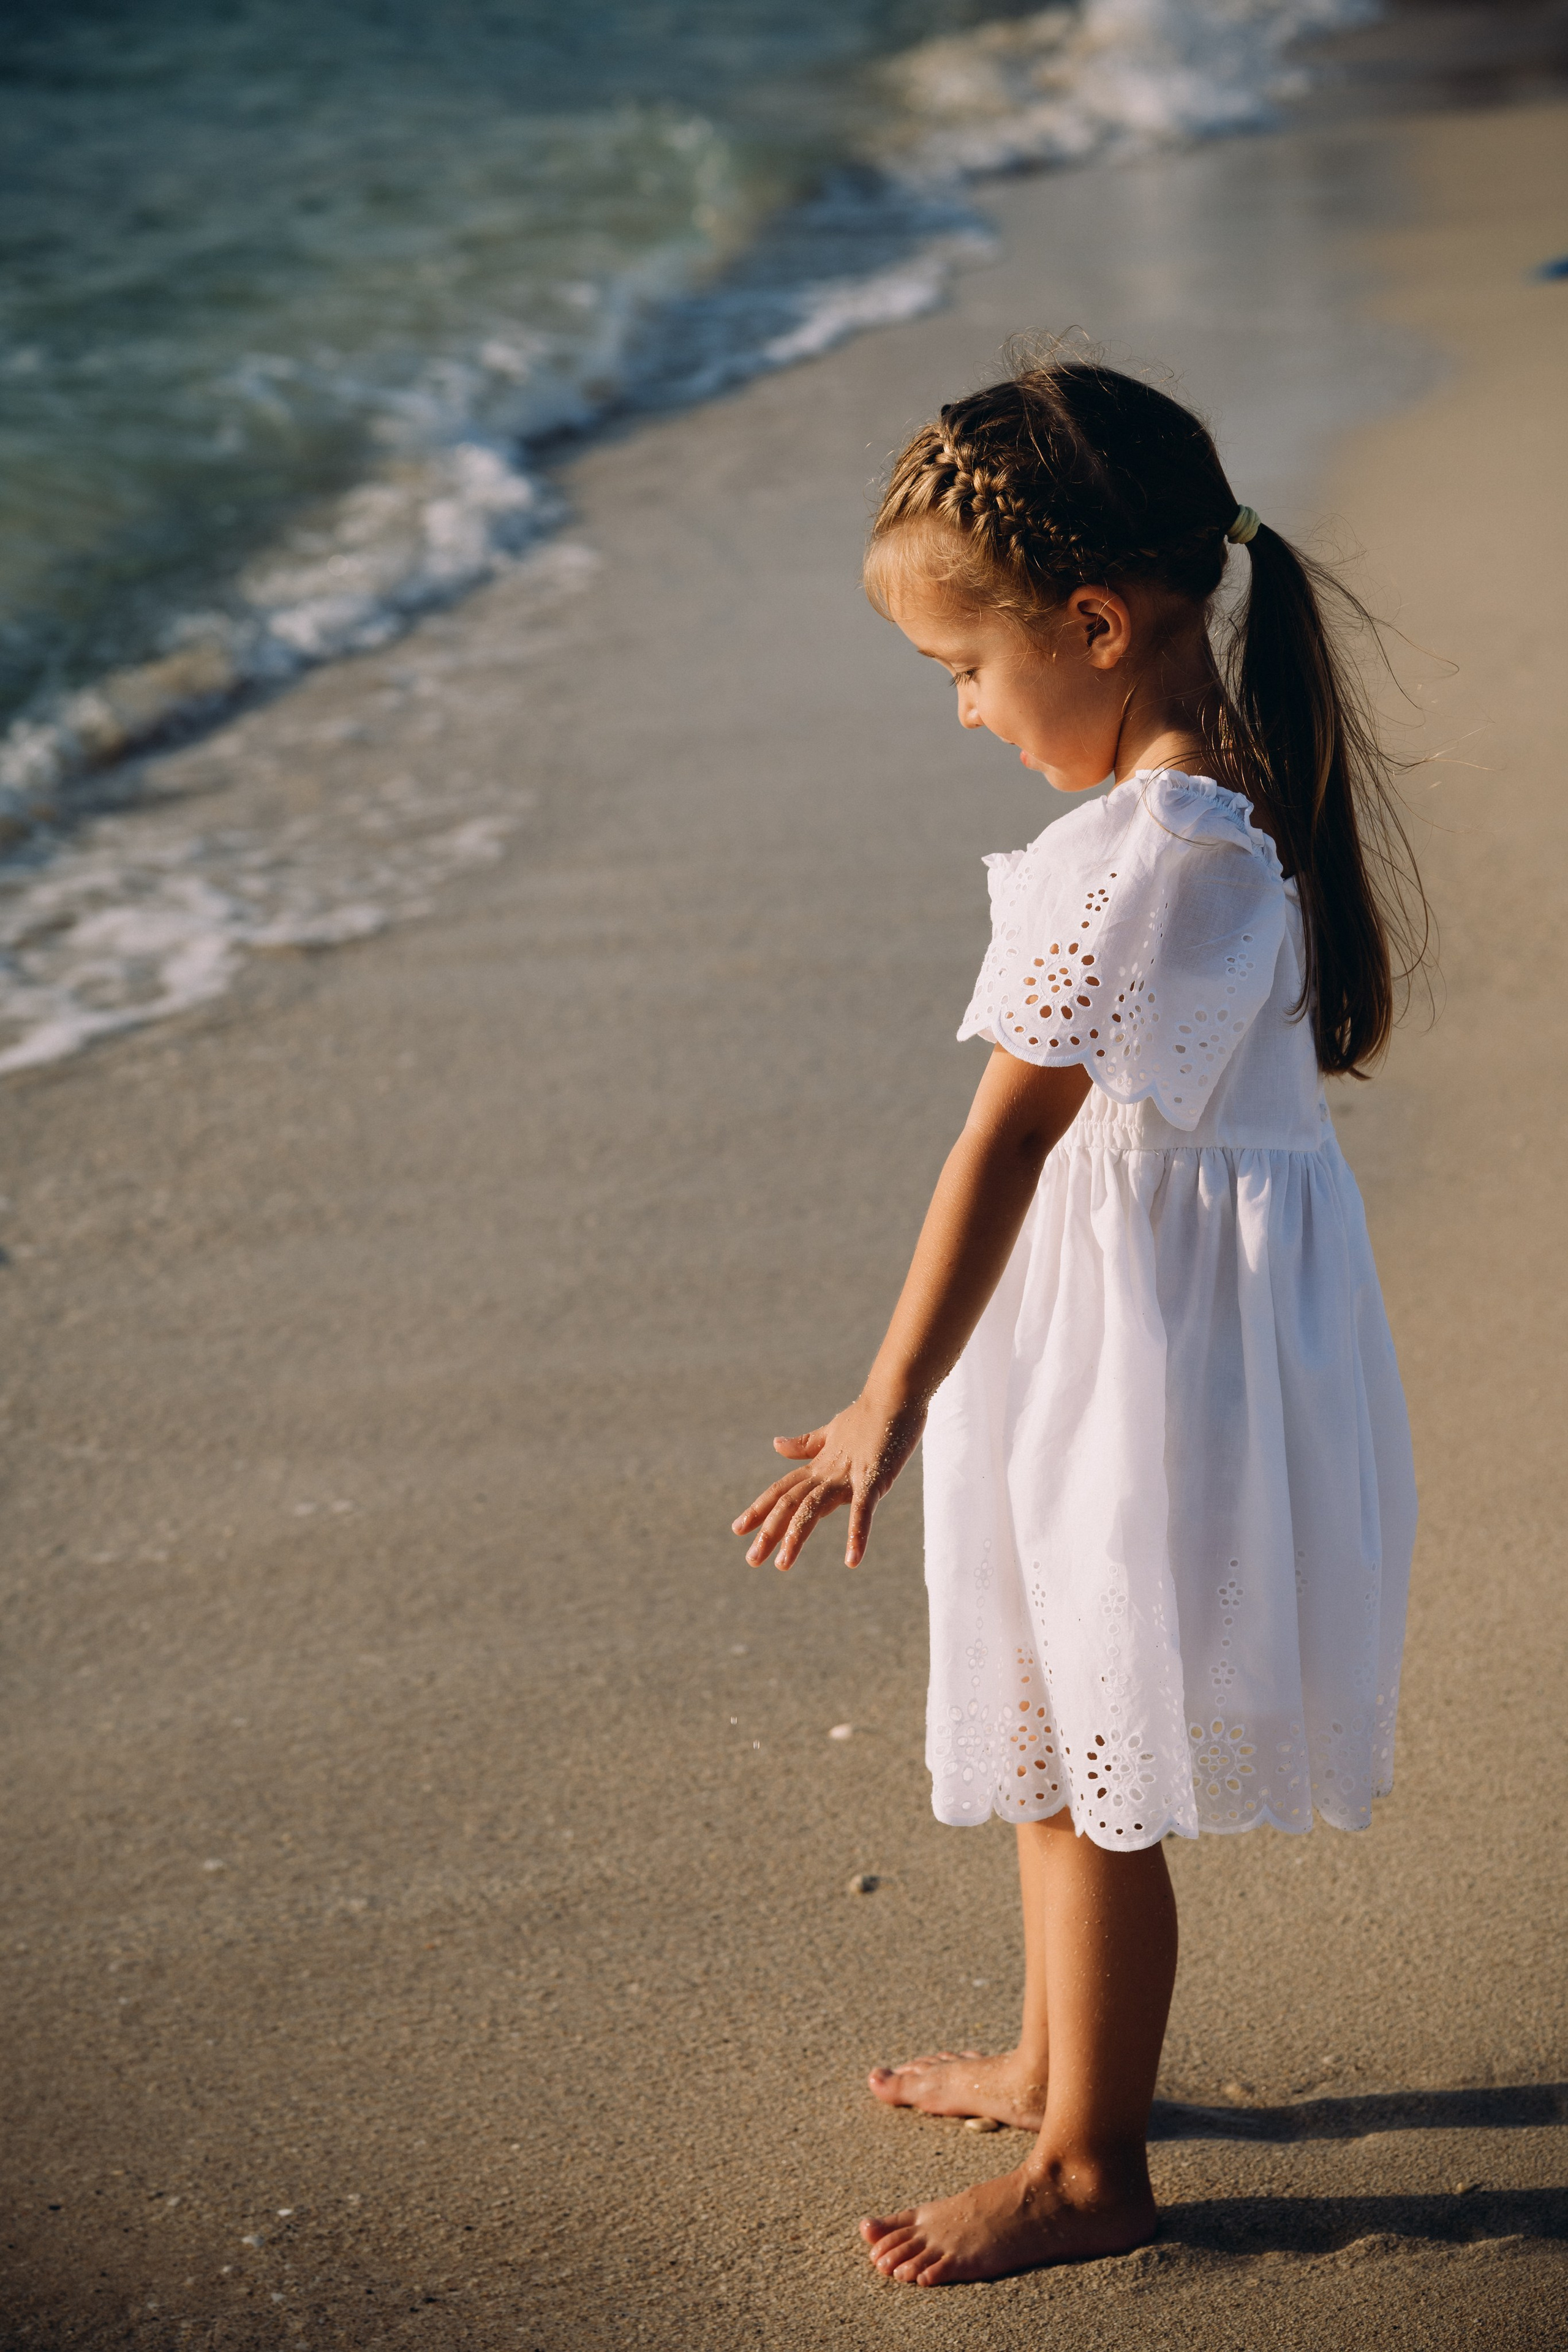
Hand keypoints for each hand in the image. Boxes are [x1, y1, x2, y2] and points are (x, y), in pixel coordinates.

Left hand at [731, 1390, 926, 1570]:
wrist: (896, 1394)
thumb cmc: (869, 1415)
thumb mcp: (832, 1432)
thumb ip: (806, 1445)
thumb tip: (775, 1445)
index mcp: (818, 1465)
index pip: (781, 1490)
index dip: (759, 1509)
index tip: (737, 1529)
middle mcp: (827, 1472)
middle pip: (790, 1503)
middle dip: (769, 1531)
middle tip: (751, 1559)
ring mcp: (848, 1475)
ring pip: (814, 1507)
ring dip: (796, 1536)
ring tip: (782, 1564)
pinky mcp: (873, 1478)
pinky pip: (862, 1510)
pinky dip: (856, 1534)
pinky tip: (852, 1560)